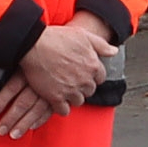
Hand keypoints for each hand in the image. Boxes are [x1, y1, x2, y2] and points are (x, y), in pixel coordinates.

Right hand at [0, 20, 111, 136]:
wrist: (33, 44)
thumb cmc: (57, 38)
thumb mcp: (83, 35)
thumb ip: (101, 45)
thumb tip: (114, 51)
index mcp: (93, 65)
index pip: (100, 78)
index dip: (91, 75)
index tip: (82, 73)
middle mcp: (84, 80)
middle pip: (89, 90)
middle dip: (82, 86)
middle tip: (71, 79)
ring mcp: (70, 90)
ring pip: (78, 101)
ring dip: (72, 96)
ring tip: (64, 88)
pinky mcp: (56, 97)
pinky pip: (64, 110)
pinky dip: (61, 107)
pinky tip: (57, 100)